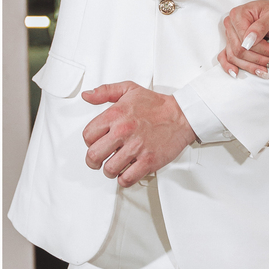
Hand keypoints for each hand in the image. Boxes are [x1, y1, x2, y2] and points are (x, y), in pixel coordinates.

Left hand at [81, 82, 196, 186]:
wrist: (181, 115)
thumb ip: (104, 91)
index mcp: (116, 115)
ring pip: (109, 169)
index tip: (95, 143)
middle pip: (94, 155)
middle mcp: (124, 131)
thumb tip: (87, 95)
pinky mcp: (148, 161)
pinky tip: (126, 171)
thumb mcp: (128, 89)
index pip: (88, 135)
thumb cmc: (156, 105)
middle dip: (93, 161)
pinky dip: (124, 179)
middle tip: (98, 160)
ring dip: (109, 170)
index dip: (89, 141)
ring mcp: (136, 147)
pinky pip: (127, 178)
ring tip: (114, 165)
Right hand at [216, 0, 268, 77]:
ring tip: (266, 70)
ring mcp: (230, 34)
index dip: (261, 49)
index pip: (244, 39)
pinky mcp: (232, 42)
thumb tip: (248, 41)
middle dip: (258, 59)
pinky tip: (236, 73)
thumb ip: (260, 27)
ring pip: (234, 56)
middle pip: (239, 50)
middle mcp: (230, 24)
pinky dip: (229, 66)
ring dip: (250, 66)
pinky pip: (225, 56)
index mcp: (238, 14)